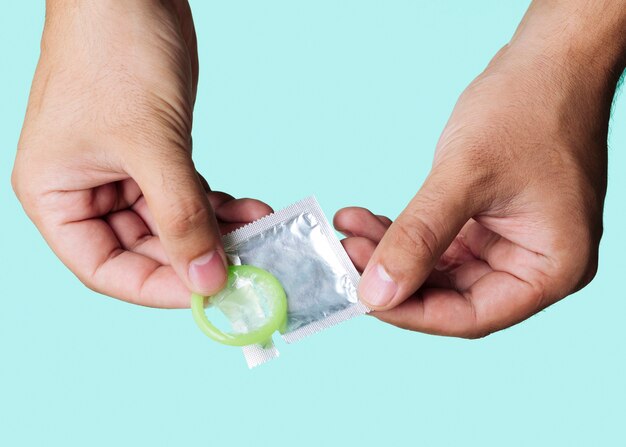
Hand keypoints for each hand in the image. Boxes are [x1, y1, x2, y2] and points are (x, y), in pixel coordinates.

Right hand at [12, 0, 271, 306]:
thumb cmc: (114, 55)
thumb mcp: (151, 144)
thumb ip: (181, 216)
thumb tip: (207, 279)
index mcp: (56, 196)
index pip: (105, 269)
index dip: (156, 287)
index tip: (207, 292)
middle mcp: (86, 193)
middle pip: (145, 251)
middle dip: (196, 258)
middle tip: (246, 266)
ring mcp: (123, 176)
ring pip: (172, 226)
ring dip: (215, 232)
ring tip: (258, 233)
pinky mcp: (156, 157)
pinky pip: (188, 198)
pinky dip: (217, 207)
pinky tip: (249, 210)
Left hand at [336, 1, 625, 337]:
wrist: (548, 62)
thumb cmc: (528, 109)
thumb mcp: (465, 176)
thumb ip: (419, 237)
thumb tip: (375, 292)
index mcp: (552, 268)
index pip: (472, 316)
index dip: (412, 312)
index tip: (363, 297)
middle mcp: (534, 264)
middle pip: (451, 295)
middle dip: (394, 276)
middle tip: (346, 254)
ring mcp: (510, 244)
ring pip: (438, 269)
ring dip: (392, 252)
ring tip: (350, 231)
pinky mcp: (489, 224)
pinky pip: (439, 243)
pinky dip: (404, 233)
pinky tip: (367, 219)